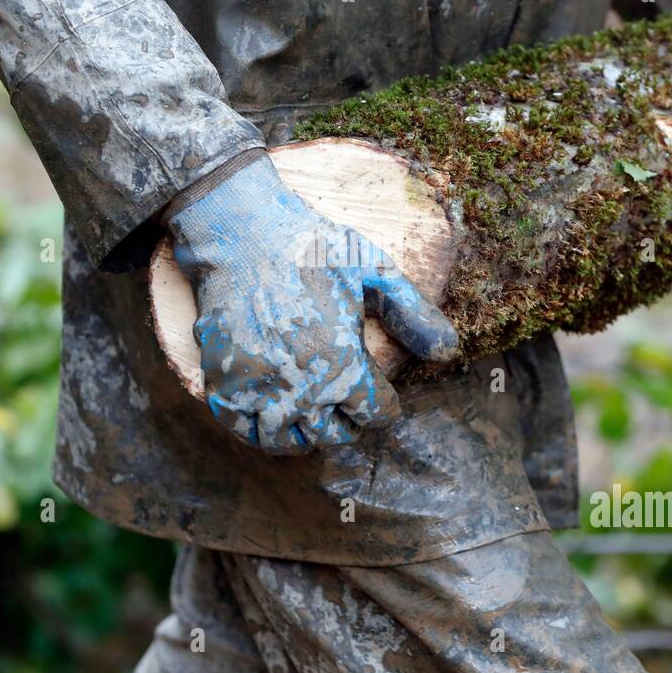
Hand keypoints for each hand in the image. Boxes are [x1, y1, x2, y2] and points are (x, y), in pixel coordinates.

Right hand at [164, 151, 458, 453]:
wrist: (239, 231)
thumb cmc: (310, 246)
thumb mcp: (374, 269)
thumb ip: (413, 314)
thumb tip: (448, 352)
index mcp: (342, 365)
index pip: (376, 415)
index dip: (383, 404)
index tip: (378, 392)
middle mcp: (301, 388)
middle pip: (334, 434)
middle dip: (346, 422)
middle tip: (345, 404)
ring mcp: (258, 389)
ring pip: (287, 441)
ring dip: (304, 433)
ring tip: (311, 415)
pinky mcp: (223, 383)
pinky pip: (243, 429)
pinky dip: (259, 429)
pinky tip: (271, 412)